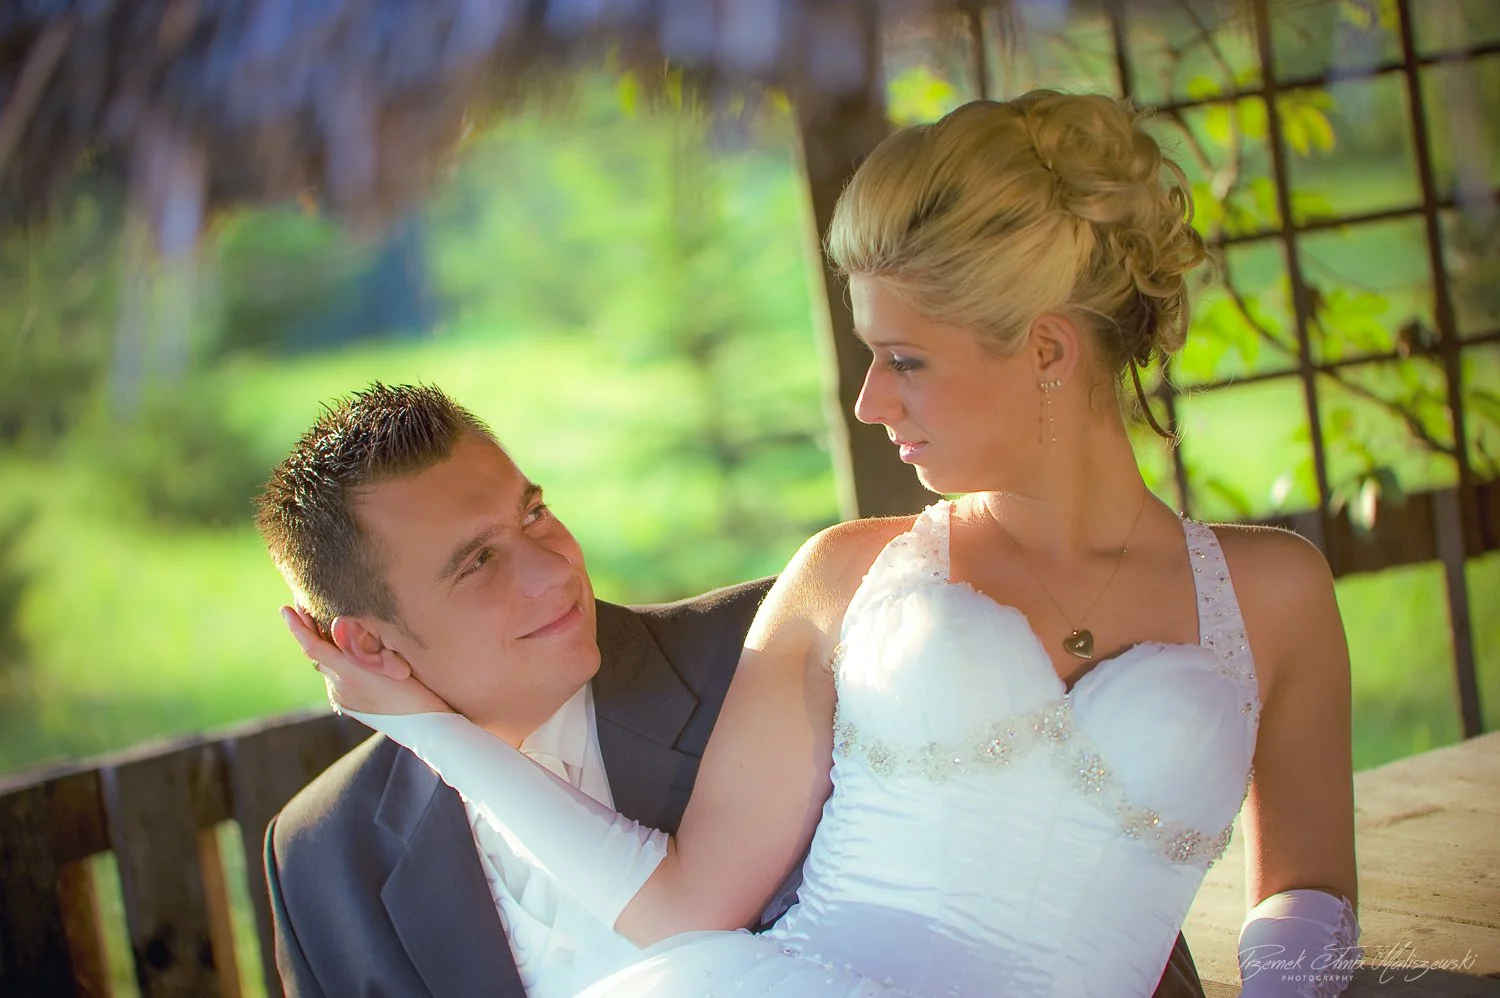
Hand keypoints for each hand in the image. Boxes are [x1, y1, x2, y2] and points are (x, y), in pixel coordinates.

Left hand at [281, 606, 451, 715]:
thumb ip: (362, 644)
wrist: (425, 727)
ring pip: (327, 666)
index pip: (312, 646)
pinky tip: (351, 656)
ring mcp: (342, 697)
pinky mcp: (347, 706)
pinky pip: (335, 679)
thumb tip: (339, 625)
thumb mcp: (394, 661)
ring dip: (327, 648)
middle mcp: (339, 685)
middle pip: (317, 652)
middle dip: (310, 630)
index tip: (286, 609)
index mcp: (350, 672)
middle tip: (306, 606)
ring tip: (333, 627)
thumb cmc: (418, 689)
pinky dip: (338, 664)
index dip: (297, 627)